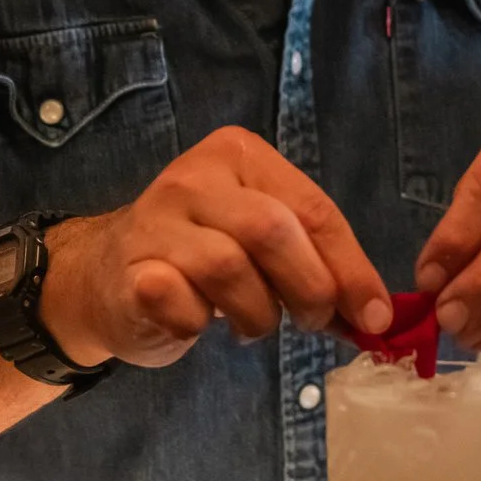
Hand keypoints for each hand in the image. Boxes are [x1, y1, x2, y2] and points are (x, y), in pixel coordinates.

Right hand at [42, 127, 392, 368]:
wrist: (104, 277)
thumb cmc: (199, 256)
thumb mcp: (262, 245)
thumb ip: (316, 265)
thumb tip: (376, 316)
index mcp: (238, 156)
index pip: (312, 208)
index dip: (351, 268)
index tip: (375, 316)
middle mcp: (194, 176)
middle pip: (273, 230)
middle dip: (310, 289)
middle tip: (313, 323)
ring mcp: (155, 220)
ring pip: (229, 268)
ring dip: (257, 315)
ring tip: (249, 323)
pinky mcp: (129, 270)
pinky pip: (181, 304)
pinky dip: (201, 324)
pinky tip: (198, 322)